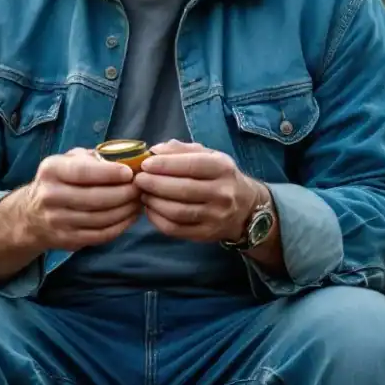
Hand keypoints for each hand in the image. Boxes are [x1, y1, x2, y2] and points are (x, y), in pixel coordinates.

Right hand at [17, 148, 141, 251]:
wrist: (31, 215)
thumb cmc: (60, 180)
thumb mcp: (68, 160)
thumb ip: (93, 158)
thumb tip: (127, 159)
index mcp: (52, 171)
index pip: (83, 172)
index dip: (110, 173)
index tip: (130, 173)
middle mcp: (51, 196)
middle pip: (96, 198)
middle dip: (125, 193)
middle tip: (141, 188)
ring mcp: (58, 221)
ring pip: (101, 219)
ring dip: (126, 210)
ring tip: (139, 201)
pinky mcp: (67, 240)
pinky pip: (100, 235)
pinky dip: (120, 226)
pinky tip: (131, 216)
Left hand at [134, 140, 264, 242]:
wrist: (245, 208)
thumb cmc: (219, 176)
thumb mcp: (208, 155)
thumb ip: (181, 150)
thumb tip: (154, 151)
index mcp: (223, 168)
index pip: (191, 165)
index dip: (165, 165)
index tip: (145, 164)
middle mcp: (223, 193)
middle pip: (183, 189)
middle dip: (154, 183)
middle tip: (138, 179)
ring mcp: (215, 217)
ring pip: (177, 212)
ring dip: (154, 202)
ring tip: (143, 193)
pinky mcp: (206, 235)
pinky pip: (175, 229)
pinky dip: (157, 220)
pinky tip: (149, 209)